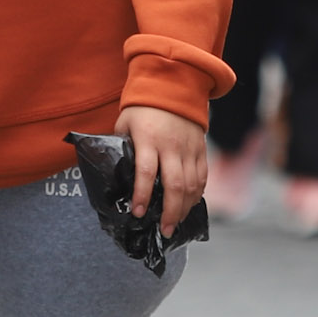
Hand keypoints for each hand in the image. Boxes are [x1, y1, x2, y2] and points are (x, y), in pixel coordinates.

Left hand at [118, 103, 209, 239]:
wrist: (173, 86)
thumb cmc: (142, 108)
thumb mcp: (125, 124)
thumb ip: (122, 148)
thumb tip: (115, 175)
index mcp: (148, 139)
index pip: (145, 172)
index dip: (142, 195)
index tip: (138, 212)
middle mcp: (171, 146)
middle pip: (174, 184)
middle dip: (170, 211)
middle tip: (164, 230)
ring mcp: (189, 148)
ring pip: (192, 184)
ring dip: (185, 208)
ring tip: (175, 224)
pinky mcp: (201, 149)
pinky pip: (202, 176)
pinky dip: (197, 194)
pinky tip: (189, 206)